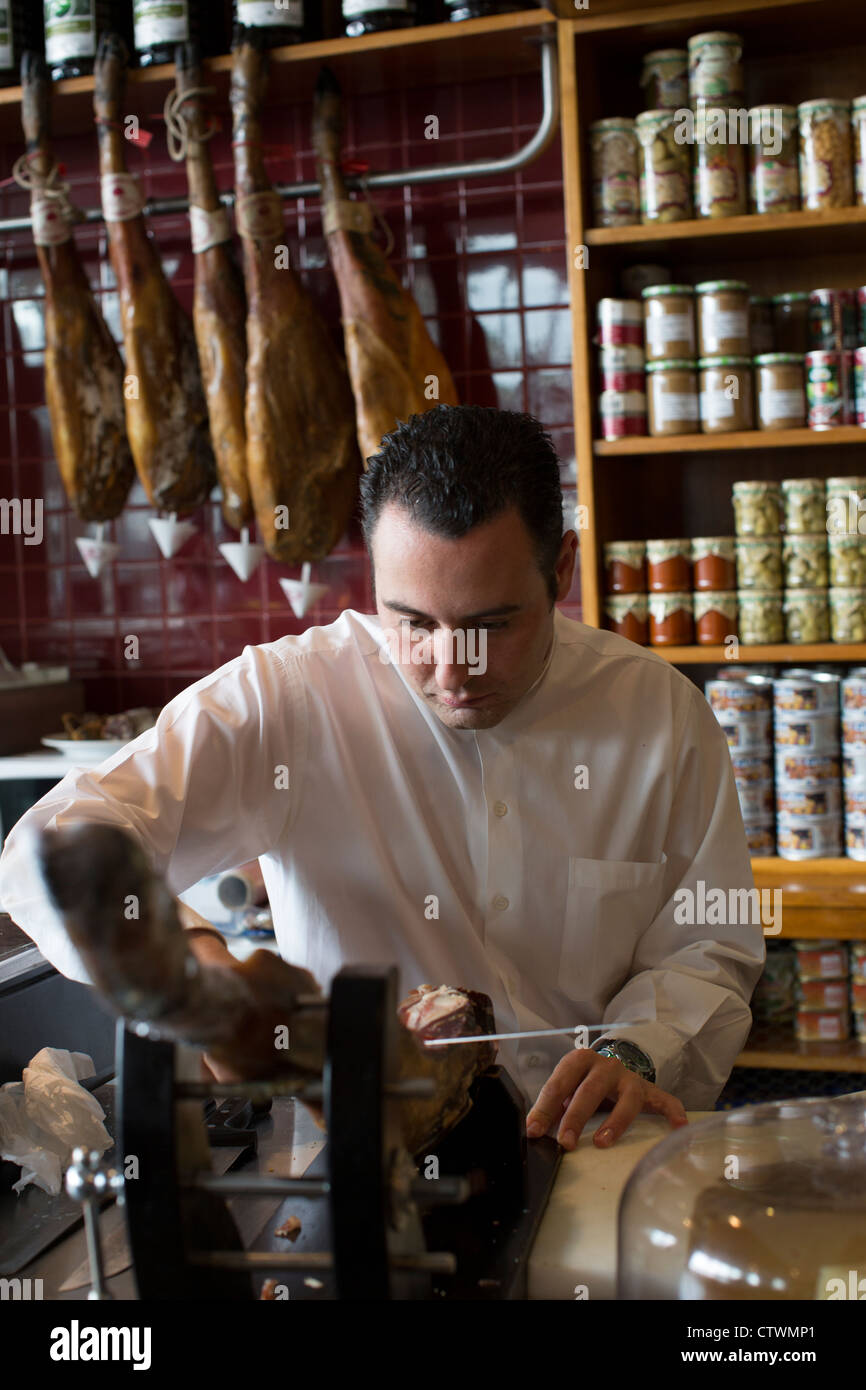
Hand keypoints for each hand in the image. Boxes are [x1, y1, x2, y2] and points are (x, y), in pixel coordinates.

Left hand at [525, 1048, 687, 1150]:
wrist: (613, 1065)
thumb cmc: (585, 1081)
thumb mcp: (567, 1087)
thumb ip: (552, 1105)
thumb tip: (534, 1130)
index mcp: (579, 1061)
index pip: (559, 1083)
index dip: (545, 1108)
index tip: (534, 1130)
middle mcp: (605, 1065)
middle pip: (590, 1090)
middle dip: (576, 1116)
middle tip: (565, 1141)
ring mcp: (629, 1078)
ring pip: (627, 1099)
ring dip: (615, 1122)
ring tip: (602, 1142)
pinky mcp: (649, 1091)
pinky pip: (665, 1100)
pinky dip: (673, 1112)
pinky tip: (679, 1127)